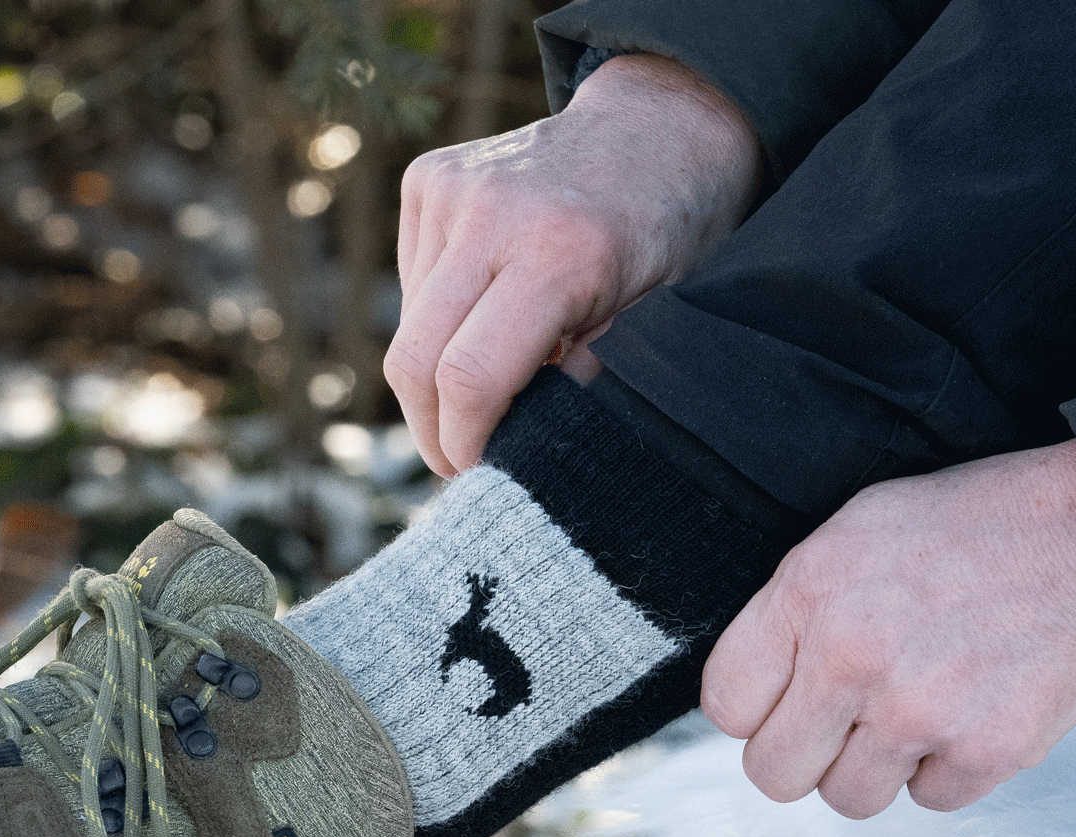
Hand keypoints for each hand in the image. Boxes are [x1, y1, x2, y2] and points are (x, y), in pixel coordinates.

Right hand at [386, 53, 762, 475]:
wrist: (659, 128)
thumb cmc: (666, 234)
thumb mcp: (657, 319)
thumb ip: (593, 380)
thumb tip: (524, 444)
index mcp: (559, 252)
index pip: (469, 376)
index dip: (462, 441)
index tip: (476, 469)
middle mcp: (493, 213)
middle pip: (415, 360)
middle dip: (431, 427)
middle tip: (460, 457)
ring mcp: (452, 189)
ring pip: (409, 327)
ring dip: (438, 371)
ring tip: (497, 366)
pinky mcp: (427, 178)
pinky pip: (411, 284)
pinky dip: (439, 317)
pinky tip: (488, 305)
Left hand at [700, 440, 1075, 817]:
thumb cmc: (970, 529)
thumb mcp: (852, 534)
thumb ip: (792, 611)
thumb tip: (751, 691)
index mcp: (806, 595)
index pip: (727, 706)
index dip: (756, 709)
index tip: (787, 700)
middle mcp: (851, 658)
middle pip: (773, 773)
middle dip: (802, 756)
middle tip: (842, 725)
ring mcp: (918, 711)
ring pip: (848, 799)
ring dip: (874, 768)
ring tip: (912, 712)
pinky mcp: (985, 750)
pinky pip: (929, 800)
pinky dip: (946, 768)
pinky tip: (968, 712)